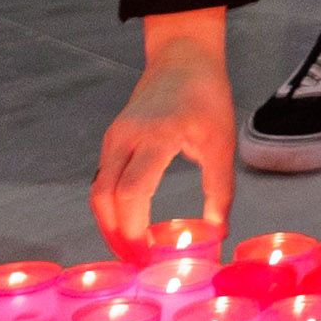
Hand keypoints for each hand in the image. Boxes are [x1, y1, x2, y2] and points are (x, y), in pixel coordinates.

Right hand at [93, 12, 233, 253]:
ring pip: (98, 192)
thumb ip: (219, 190)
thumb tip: (217, 234)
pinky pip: (103, 180)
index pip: (132, 193)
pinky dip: (111, 207)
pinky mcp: (112, 139)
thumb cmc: (206, 97)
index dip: (135, 231)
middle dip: (116, 236)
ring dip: (110, 225)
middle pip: (104, 198)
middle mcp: (126, 138)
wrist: (182, 56)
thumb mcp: (221, 143)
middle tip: (137, 264)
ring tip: (133, 250)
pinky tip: (129, 224)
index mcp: (157, 137)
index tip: (150, 257)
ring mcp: (114, 137)